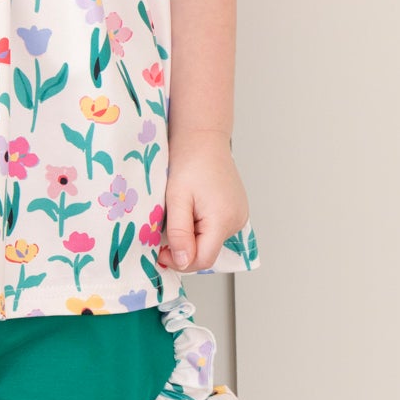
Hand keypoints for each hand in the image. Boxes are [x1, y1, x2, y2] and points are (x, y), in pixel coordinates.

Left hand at [157, 133, 249, 272]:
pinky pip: (216, 230)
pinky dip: (200, 228)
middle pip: (207, 252)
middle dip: (184, 248)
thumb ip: (180, 233)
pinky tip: (191, 210)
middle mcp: (237, 221)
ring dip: (191, 237)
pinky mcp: (236, 211)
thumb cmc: (189, 161)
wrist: (203, 138)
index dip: (179, 261)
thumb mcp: (176, 199)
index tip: (160, 251)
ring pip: (211, 242)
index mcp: (223, 220)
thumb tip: (182, 261)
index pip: (203, 260)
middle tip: (165, 231)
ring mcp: (239, 216)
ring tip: (180, 214)